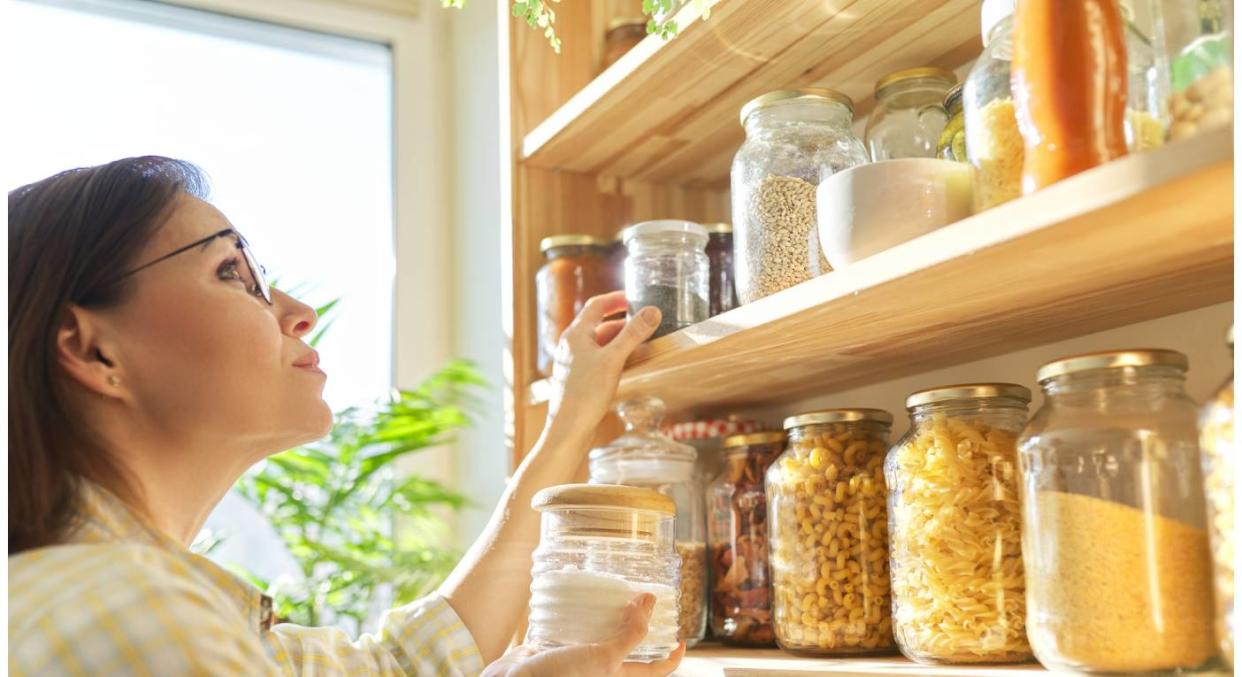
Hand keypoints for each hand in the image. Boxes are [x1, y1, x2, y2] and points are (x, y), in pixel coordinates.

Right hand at [482, 594, 685, 676]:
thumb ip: (630, 634)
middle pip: (627, 649)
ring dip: (605, 615)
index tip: (681, 637)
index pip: (654, 670)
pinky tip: (573, 593)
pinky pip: (567, 629)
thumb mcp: (604, 659)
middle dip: (636, 625)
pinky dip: (572, 612)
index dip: (671, 657)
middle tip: (642, 600)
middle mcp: (599, 670)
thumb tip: (650, 604)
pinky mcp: (552, 650)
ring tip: (613, 592)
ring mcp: (575, 660)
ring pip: (597, 636)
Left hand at [546, 291, 659, 435]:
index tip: (636, 298)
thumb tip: (652, 311)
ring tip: (643, 344)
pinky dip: (616, 357)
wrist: (569, 429)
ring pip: (601, 344)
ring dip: (621, 342)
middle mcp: (572, 345)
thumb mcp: (613, 359)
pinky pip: (600, 360)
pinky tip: (630, 365)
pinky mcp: (579, 379)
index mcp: (575, 334)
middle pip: (600, 325)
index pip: (597, 305)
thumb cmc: (586, 393)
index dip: (616, 299)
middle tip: (646, 323)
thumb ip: (633, 334)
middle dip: (624, 323)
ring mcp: (574, 363)